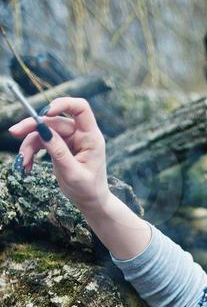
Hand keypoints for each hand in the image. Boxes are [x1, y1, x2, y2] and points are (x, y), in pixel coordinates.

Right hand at [7, 97, 110, 212]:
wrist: (90, 202)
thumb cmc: (88, 189)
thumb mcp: (73, 173)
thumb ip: (59, 152)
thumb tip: (43, 131)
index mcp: (91, 137)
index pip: (80, 109)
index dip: (63, 104)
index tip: (46, 112)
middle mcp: (80, 134)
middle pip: (53, 120)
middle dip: (33, 126)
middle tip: (14, 132)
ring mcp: (68, 139)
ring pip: (43, 131)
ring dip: (29, 144)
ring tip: (22, 162)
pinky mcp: (59, 146)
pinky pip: (41, 142)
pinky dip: (31, 151)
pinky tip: (26, 165)